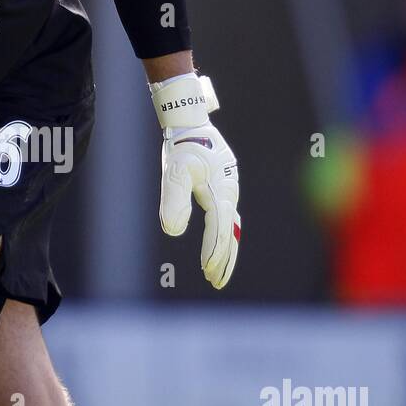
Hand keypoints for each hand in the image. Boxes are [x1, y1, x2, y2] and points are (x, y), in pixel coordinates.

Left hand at [150, 73, 240, 289]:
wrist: (190, 123)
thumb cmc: (180, 147)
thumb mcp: (174, 172)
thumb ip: (173, 200)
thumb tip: (174, 231)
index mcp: (220, 191)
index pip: (220, 228)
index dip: (214, 250)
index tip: (207, 271)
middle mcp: (229, 192)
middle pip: (230, 232)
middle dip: (223, 258)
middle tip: (215, 282)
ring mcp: (229, 189)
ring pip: (231, 226)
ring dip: (226, 250)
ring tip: (218, 273)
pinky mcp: (224, 187)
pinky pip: (227, 217)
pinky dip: (225, 235)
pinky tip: (220, 244)